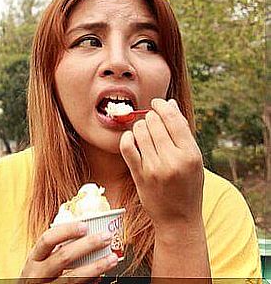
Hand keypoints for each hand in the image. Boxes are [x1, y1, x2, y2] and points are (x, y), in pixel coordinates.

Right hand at [20, 222, 118, 282]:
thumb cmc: (38, 275)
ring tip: (112, 258)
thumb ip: (55, 248)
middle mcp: (38, 273)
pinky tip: (101, 276)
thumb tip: (84, 230)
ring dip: (96, 267)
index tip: (85, 225)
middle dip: (88, 245)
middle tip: (106, 237)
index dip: (66, 231)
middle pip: (63, 257)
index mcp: (34, 258)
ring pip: (73, 277)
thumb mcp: (40, 261)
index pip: (48, 239)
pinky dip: (91, 282)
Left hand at [119, 98, 203, 230]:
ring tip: (144, 133)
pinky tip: (132, 139)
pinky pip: (126, 146)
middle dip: (151, 117)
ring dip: (139, 127)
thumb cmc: (188, 186)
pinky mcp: (139, 175)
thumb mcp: (194, 159)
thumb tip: (170, 104)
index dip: (162, 105)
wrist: (178, 218)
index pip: (173, 118)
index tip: (157, 103)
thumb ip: (182, 132)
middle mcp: (173, 160)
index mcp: (191, 154)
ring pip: (139, 131)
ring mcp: (154, 168)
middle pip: (154, 122)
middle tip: (152, 122)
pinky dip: (127, 138)